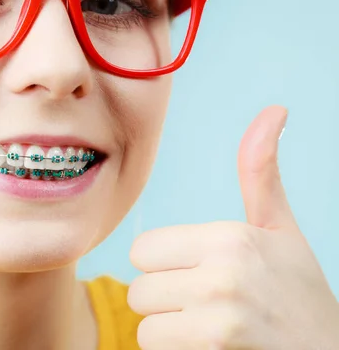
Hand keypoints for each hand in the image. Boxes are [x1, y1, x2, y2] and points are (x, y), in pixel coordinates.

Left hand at [128, 105, 338, 348]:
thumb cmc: (296, 289)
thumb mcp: (279, 227)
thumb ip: (260, 171)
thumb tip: (274, 110)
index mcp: (228, 237)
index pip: (142, 250)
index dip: (163, 264)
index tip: (195, 271)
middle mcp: (222, 275)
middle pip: (138, 290)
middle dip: (165, 299)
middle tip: (204, 303)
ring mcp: (218, 319)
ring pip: (144, 324)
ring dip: (168, 329)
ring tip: (207, 326)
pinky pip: (153, 349)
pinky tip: (209, 347)